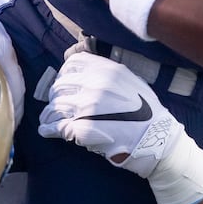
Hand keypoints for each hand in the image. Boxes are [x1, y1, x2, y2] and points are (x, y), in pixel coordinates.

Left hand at [38, 52, 177, 176]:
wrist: (157, 139)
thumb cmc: (147, 112)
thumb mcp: (131, 81)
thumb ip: (108, 73)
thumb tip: (86, 70)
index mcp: (107, 70)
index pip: (72, 64)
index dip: (65, 73)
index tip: (66, 83)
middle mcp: (95, 85)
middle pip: (60, 85)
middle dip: (57, 95)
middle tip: (58, 104)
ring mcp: (87, 107)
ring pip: (55, 106)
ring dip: (50, 113)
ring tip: (49, 119)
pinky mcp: (82, 129)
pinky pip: (57, 127)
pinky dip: (49, 129)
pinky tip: (46, 131)